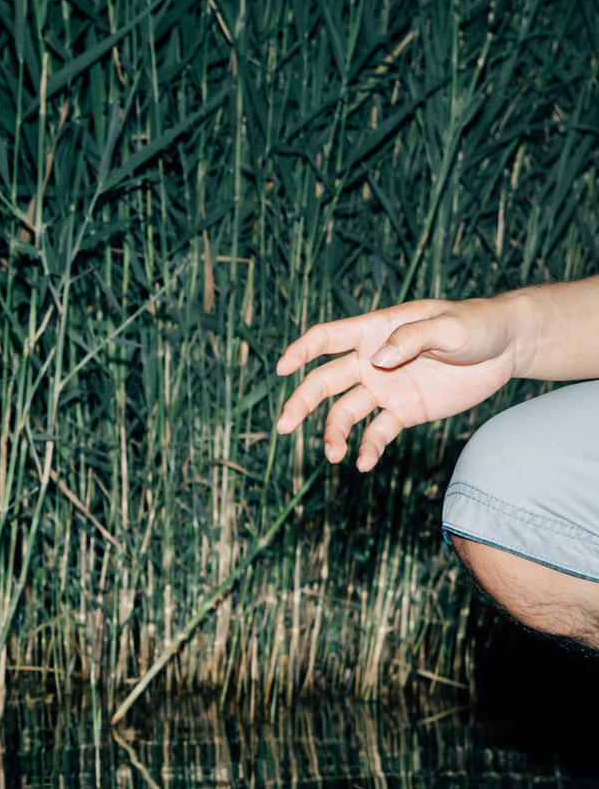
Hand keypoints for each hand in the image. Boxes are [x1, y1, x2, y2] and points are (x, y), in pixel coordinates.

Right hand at [273, 296, 518, 471]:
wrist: (506, 348)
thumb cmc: (477, 324)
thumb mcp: (451, 325)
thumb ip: (413, 337)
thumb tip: (377, 358)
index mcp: (375, 331)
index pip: (327, 339)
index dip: (301, 351)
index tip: (282, 369)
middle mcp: (371, 362)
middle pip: (324, 382)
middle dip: (301, 403)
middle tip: (284, 425)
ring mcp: (386, 389)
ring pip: (346, 412)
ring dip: (334, 432)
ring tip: (334, 455)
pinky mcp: (404, 412)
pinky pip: (377, 432)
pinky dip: (368, 448)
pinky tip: (363, 463)